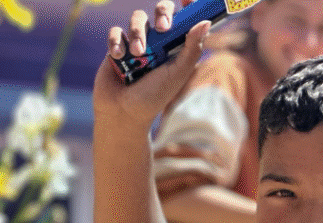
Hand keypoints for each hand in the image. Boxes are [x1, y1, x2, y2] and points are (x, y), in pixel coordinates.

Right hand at [93, 0, 209, 127]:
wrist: (123, 112)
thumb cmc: (154, 96)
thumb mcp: (178, 73)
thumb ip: (192, 48)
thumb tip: (206, 22)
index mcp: (175, 45)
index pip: (183, 19)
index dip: (188, 7)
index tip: (189, 0)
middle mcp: (156, 41)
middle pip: (161, 10)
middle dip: (162, 13)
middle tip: (163, 27)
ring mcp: (136, 42)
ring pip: (138, 18)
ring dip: (138, 33)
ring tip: (138, 54)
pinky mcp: (116, 47)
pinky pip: (116, 32)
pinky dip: (117, 42)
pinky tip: (119, 57)